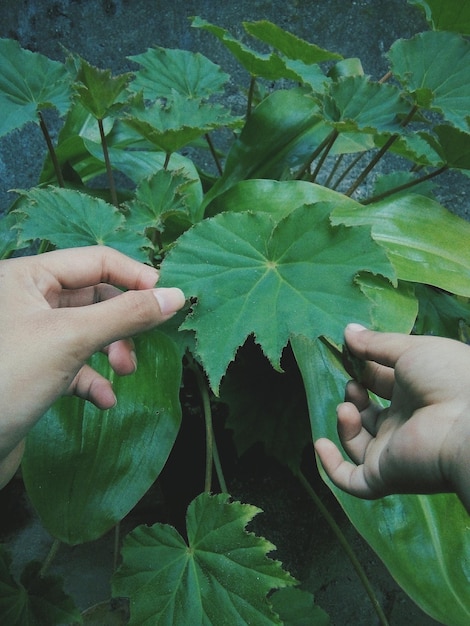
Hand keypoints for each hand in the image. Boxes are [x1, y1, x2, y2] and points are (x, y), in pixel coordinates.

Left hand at [0, 246, 184, 485]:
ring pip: (87, 331)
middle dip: (122, 323)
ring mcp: (30, 336)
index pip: (96, 261)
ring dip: (112, 351)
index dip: (135, 278)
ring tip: (124, 373)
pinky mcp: (32, 368)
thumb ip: (125, 314)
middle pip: (95, 297)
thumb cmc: (8, 379)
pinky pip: (72, 364)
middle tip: (138, 347)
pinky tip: (103, 400)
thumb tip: (176, 296)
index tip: (168, 300)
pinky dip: (92, 379)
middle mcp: (27, 300)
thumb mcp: (71, 339)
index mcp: (27, 276)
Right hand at [314, 324, 469, 511]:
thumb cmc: (448, 378)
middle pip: (368, 415)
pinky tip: (322, 444)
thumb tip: (348, 332)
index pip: (380, 384)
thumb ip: (376, 344)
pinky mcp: (385, 474)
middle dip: (354, 396)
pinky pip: (354, 481)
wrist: (468, 422)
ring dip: (345, 423)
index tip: (349, 356)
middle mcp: (404, 423)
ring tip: (348, 407)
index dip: (362, 371)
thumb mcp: (410, 350)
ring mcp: (394, 451)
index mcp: (415, 392)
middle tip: (354, 385)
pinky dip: (332, 467)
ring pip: (358, 444)